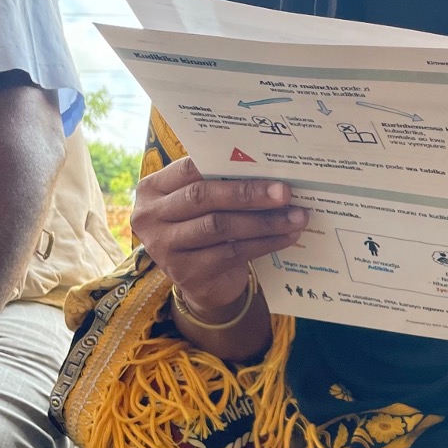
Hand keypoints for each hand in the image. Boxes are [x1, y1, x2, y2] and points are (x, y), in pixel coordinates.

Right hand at [132, 157, 307, 315]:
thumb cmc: (205, 229)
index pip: (188, 169)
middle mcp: (151, 217)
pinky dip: (265, 243)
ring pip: (220, 226)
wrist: (202, 282)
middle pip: (203, 197)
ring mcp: (165, 248)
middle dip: (249, 193)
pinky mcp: (187, 273)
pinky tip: (287, 237)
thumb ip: (219, 184)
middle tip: (285, 192)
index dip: (227, 166)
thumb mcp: (202, 204)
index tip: (265, 165)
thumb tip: (268, 171)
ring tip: (296, 216)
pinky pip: (233, 253)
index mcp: (152, 189)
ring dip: (264, 221)